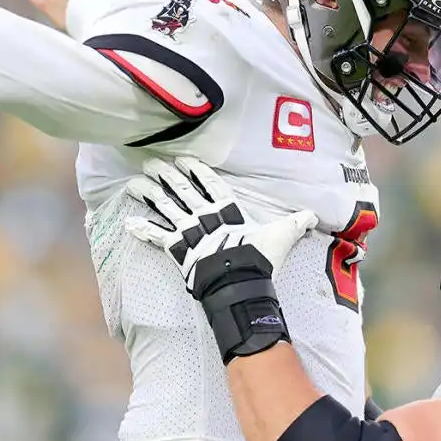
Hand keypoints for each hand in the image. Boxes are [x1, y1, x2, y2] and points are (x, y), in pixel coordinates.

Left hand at [124, 157, 316, 292]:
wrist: (241, 281)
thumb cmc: (261, 257)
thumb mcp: (282, 236)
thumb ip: (294, 223)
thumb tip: (312, 215)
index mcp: (228, 209)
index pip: (210, 183)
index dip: (196, 170)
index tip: (184, 159)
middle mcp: (205, 216)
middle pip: (182, 190)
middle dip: (166, 175)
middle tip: (152, 162)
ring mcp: (190, 231)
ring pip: (165, 207)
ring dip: (149, 194)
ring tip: (134, 182)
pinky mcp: (178, 250)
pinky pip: (157, 238)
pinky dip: (143, 231)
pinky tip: (128, 223)